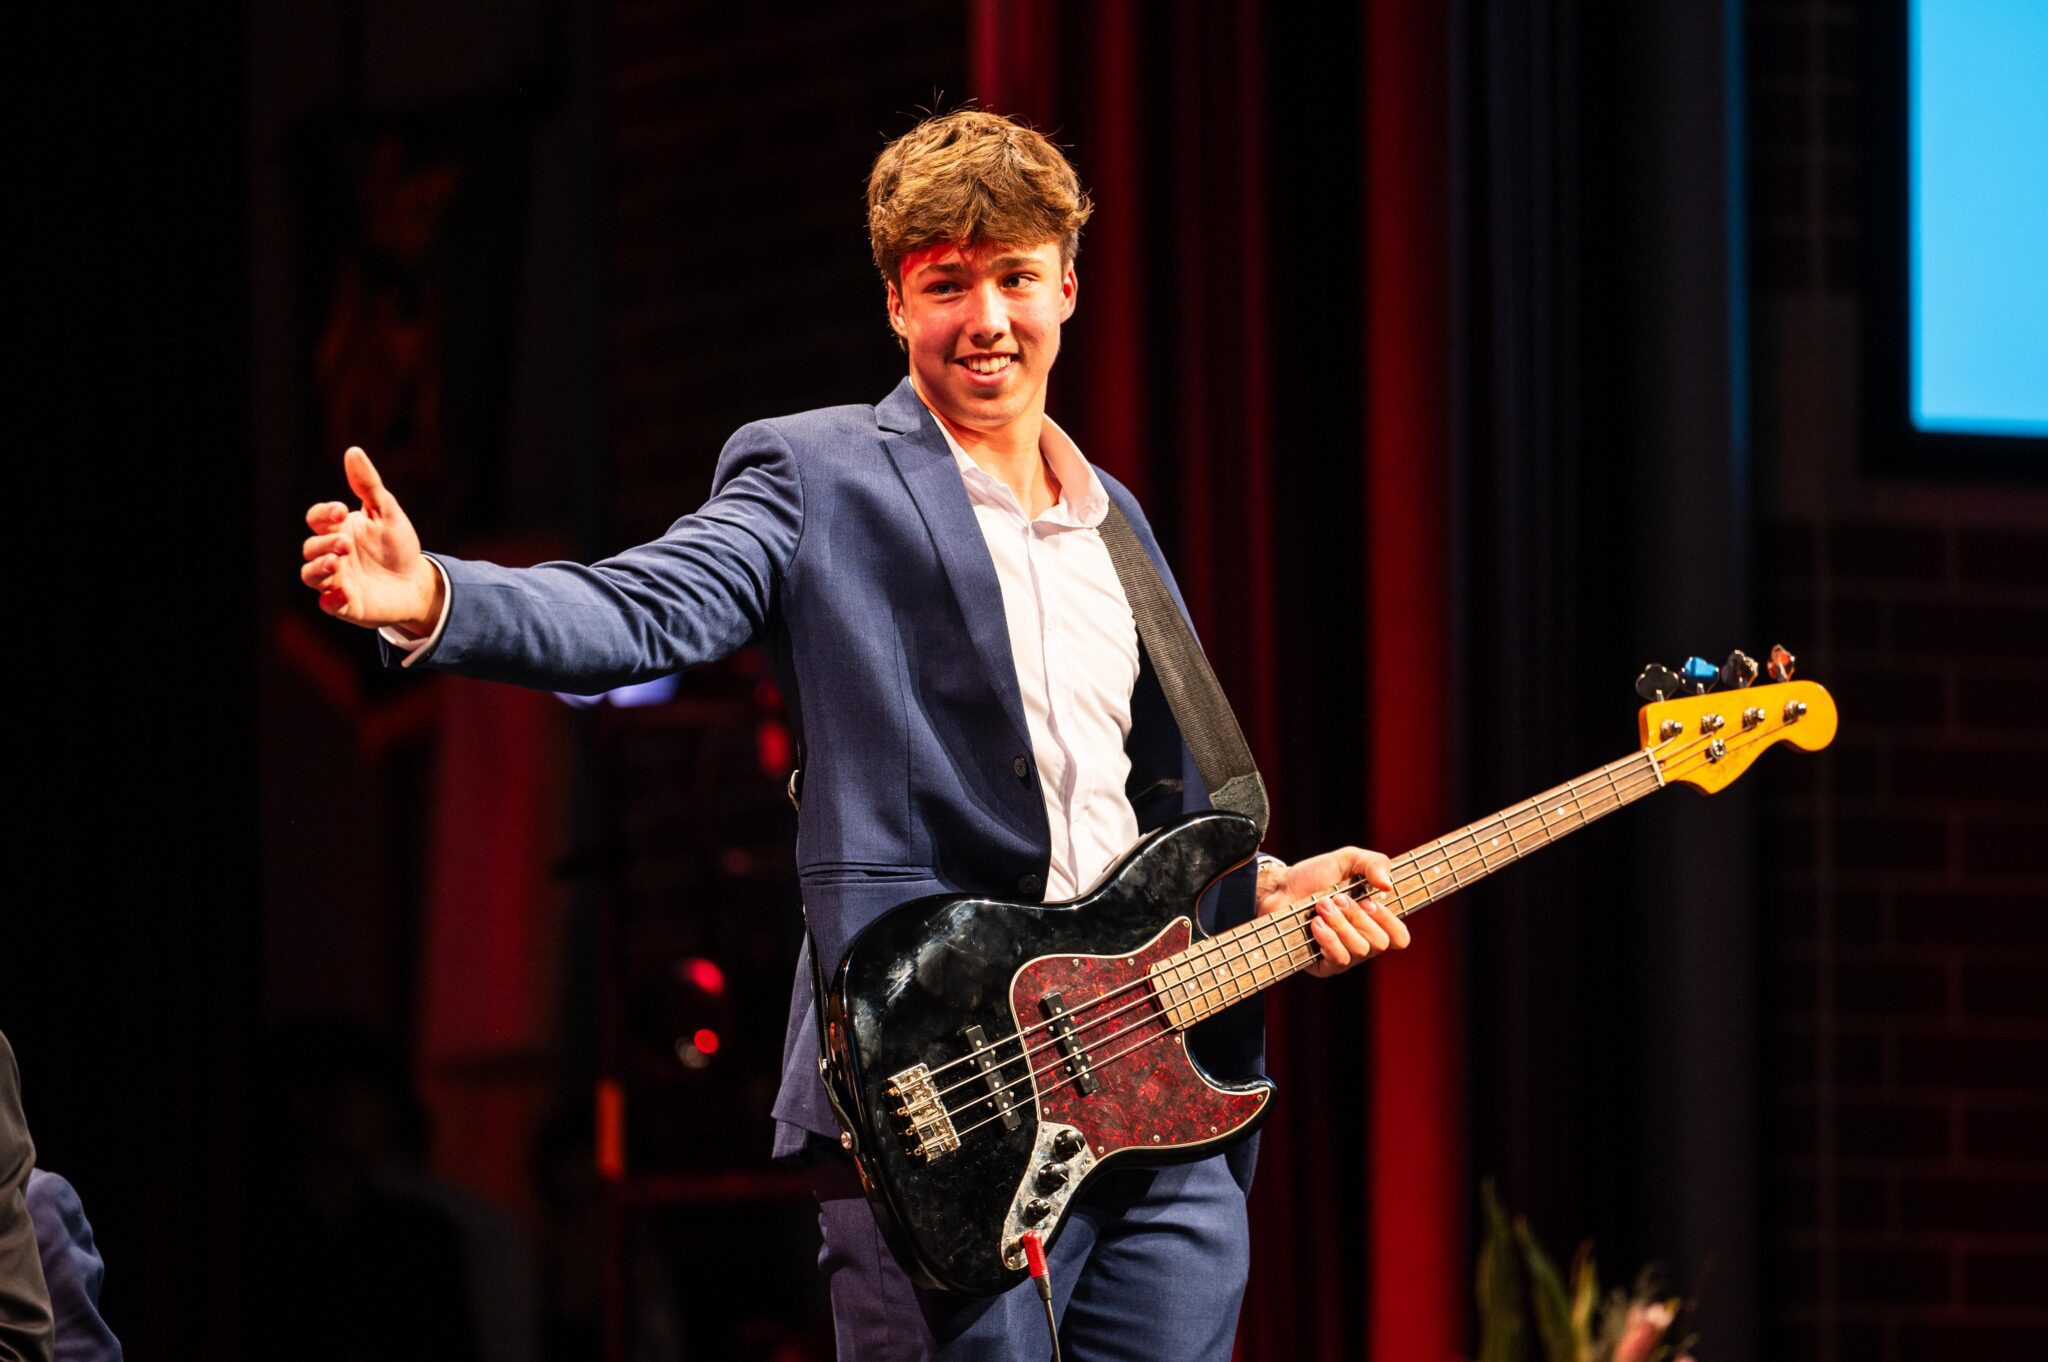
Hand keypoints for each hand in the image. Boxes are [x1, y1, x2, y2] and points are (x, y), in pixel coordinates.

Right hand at [299, 447, 442, 632]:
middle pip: (310, 547)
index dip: (323, 514)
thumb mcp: (387, 513)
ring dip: (319, 567)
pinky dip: (332, 599)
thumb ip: (368, 485)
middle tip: (346, 542)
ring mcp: (335, 580)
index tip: (341, 510)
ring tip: (337, 561)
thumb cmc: (397, 545)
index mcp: (338, 529)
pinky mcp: (345, 605)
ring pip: (310, 574)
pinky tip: (342, 593)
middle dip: (324, 543)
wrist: (417, 583)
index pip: (317, 518)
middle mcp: (331, 555)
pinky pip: (329, 604)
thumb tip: (353, 451)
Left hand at [1255, 846, 1409, 977]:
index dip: (1389, 921)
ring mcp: (1344, 955)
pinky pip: (1339, 960)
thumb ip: (1374, 863)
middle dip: (1358, 916)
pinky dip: (1329, 939)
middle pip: (1379, 943)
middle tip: (1338, 898)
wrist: (1281, 887)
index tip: (1370, 901)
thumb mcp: (1348, 859)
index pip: (1399, 938)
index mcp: (1374, 921)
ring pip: (1359, 950)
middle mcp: (1363, 942)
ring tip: (1321, 905)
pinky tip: (1315, 923)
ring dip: (1340, 924)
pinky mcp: (1323, 965)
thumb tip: (1388, 886)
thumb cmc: (1316, 875)